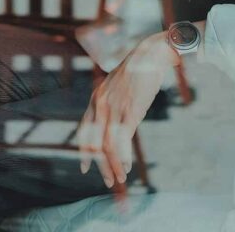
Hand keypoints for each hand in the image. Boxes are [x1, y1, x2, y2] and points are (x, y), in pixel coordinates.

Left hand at [77, 33, 176, 187]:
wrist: (150, 54)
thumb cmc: (136, 71)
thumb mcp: (117, 87)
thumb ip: (111, 104)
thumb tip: (115, 124)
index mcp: (96, 97)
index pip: (84, 130)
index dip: (84, 151)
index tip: (85, 167)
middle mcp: (101, 103)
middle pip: (95, 142)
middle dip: (100, 165)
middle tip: (108, 180)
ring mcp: (115, 107)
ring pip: (108, 145)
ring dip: (113, 165)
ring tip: (120, 177)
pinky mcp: (130, 110)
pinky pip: (123, 139)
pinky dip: (124, 156)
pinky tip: (127, 166)